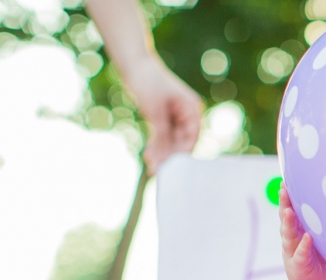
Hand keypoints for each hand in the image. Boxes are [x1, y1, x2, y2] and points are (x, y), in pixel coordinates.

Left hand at [120, 56, 203, 174]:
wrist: (133, 64)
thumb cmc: (147, 82)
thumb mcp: (155, 112)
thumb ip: (162, 136)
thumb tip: (164, 158)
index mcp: (193, 109)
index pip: (192, 137)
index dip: (183, 153)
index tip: (174, 168)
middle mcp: (187, 114)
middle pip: (181, 141)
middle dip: (170, 156)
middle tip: (158, 170)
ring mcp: (176, 116)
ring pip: (171, 141)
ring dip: (161, 153)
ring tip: (151, 166)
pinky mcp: (163, 118)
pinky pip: (162, 136)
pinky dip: (156, 145)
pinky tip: (148, 156)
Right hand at [280, 186, 325, 279]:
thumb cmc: (315, 256)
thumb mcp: (315, 236)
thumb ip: (316, 220)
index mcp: (294, 230)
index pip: (288, 209)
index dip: (286, 196)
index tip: (286, 180)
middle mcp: (290, 238)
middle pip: (284, 219)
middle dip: (283, 204)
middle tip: (283, 189)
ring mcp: (292, 251)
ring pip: (288, 235)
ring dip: (288, 223)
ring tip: (289, 211)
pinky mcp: (298, 265)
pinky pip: (300, 254)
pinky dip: (303, 245)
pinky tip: (307, 237)